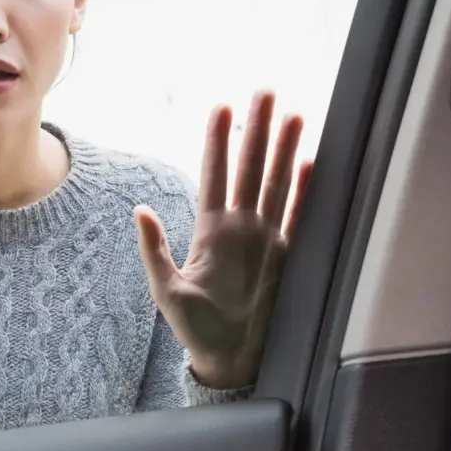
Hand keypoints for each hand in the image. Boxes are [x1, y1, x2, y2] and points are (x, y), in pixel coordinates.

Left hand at [134, 91, 311, 391]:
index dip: (218, 141)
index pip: (215, 174)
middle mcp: (241, 228)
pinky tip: (312, 163)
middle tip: (265, 91)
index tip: (222, 106)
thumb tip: (138, 210)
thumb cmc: (195, 329)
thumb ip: (155, 250)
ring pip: (276, 184)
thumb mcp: (167, 290)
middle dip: (257, 131)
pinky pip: (299, 217)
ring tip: (293, 115)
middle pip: (250, 168)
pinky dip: (305, 192)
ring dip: (284, 151)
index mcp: (211, 231)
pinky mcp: (288, 257)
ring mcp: (267, 239)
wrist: (228, 359)